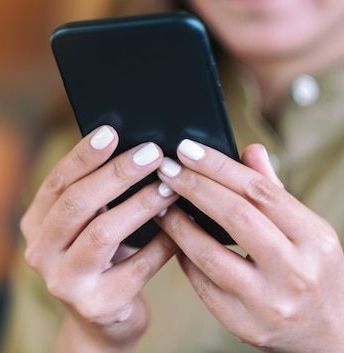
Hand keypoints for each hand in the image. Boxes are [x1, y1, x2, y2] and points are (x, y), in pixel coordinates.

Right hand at [21, 126, 178, 351]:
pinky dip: (160, 245)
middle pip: (77, 203)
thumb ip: (98, 194)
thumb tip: (136, 148)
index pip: (57, 182)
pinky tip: (179, 229)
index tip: (112, 131)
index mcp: (36, 224)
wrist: (102, 321)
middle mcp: (40, 252)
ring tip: (169, 188)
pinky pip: (134, 268)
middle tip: (153, 153)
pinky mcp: (95, 305)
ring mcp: (64, 282)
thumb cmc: (102, 259)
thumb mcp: (89, 225)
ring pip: (102, 233)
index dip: (83, 155)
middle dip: (117, 174)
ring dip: (140, 205)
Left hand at [155, 140, 343, 352]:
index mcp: (314, 239)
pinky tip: (172, 238)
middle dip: (194, 187)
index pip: (260, 192)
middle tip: (165, 169)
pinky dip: (183, 257)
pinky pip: (201, 283)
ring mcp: (268, 303)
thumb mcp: (307, 230)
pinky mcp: (243, 325)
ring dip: (178, 224)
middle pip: (234, 217)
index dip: (218, 166)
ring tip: (159, 202)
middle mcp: (295, 272)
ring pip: (209, 254)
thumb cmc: (312, 270)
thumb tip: (248, 150)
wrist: (326, 334)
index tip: (186, 150)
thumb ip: (274, 191)